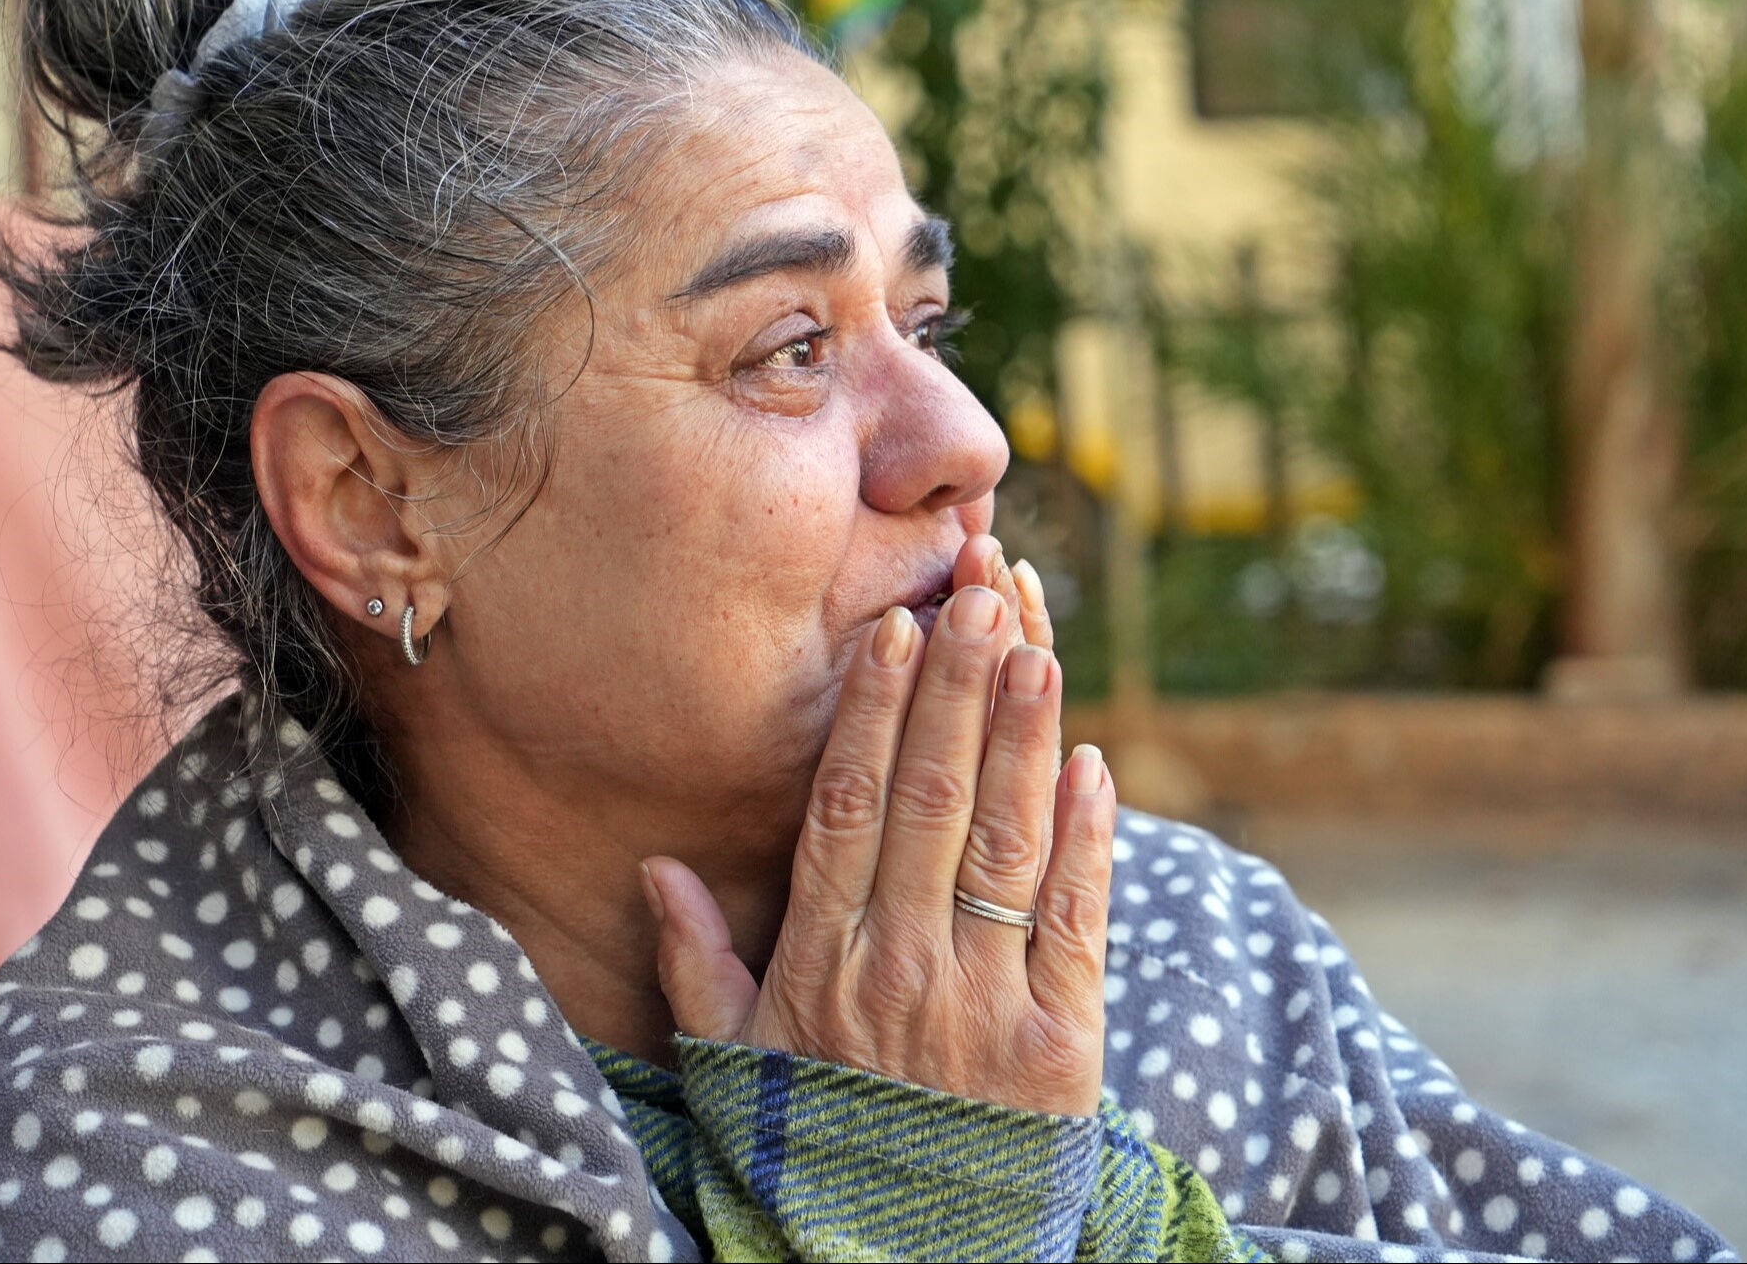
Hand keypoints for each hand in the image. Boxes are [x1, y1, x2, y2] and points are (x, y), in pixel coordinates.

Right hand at [642, 534, 1114, 1116]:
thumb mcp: (734, 1069)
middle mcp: (903, 971)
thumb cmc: (814, 1155)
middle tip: (974, 590)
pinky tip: (1093, 761)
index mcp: (821, 968)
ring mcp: (987, 1003)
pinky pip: (1078, 919)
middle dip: (954, 686)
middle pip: (930, 800)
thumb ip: (693, 964)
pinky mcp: (1064, 1042)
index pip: (846, 811)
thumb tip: (653, 867)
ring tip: (1033, 639)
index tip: (890, 631)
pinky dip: (1091, 837)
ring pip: (1007, 840)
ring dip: (1023, 732)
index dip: (871, 714)